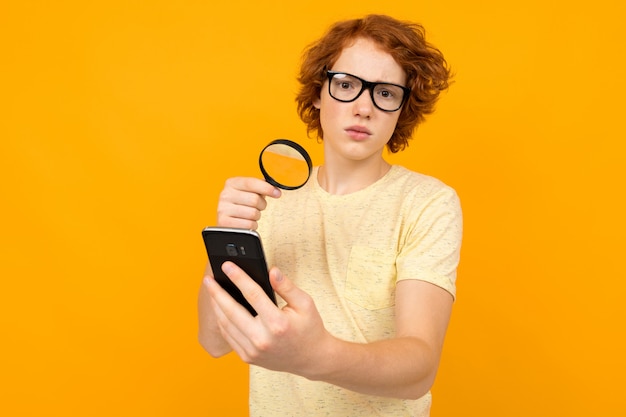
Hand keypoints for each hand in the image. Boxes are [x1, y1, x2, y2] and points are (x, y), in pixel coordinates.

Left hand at [204, 262, 333, 377]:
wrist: (312, 359)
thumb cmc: (309, 328)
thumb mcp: (305, 303)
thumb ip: (286, 286)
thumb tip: (271, 270)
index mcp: (277, 324)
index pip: (252, 295)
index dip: (238, 277)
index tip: (227, 265)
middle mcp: (262, 339)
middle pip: (232, 311)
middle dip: (217, 292)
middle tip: (208, 279)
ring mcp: (253, 351)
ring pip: (226, 325)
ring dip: (216, 306)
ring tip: (212, 291)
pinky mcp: (248, 358)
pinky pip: (229, 337)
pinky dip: (221, 321)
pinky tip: (219, 309)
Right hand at [217, 177, 280, 228]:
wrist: (228, 219)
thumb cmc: (241, 204)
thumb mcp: (248, 191)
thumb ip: (261, 186)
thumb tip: (274, 189)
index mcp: (232, 183)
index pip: (251, 183)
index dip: (266, 188)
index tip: (277, 193)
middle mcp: (225, 195)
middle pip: (254, 200)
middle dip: (261, 205)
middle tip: (257, 207)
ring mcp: (223, 209)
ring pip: (253, 214)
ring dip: (256, 216)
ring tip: (250, 215)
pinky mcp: (224, 223)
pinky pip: (248, 225)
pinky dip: (252, 225)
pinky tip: (246, 222)